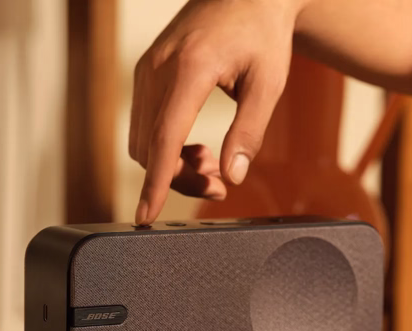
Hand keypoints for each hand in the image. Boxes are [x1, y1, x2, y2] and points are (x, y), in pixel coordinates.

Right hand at [129, 0, 302, 224]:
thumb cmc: (262, 33)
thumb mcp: (269, 83)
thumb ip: (249, 132)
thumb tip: (232, 176)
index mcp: (189, 68)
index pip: (163, 139)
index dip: (155, 183)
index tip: (145, 215)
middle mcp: (158, 68)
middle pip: (151, 148)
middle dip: (179, 178)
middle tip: (219, 184)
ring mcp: (147, 69)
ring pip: (142, 140)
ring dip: (172, 165)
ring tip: (211, 164)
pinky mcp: (146, 72)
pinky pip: (144, 123)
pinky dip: (165, 146)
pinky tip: (195, 148)